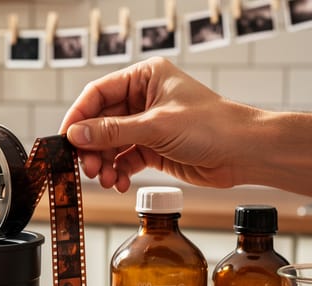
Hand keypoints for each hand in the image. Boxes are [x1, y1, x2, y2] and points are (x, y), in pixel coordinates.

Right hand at [60, 57, 259, 191]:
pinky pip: (125, 159)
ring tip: (106, 178)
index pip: (98, 94)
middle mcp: (144, 99)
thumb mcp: (155, 127)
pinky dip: (119, 172)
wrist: (245, 153)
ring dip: (104, 163)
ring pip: (111, 144)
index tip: (65, 139)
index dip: (79, 117)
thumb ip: (111, 132)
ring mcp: (148, 125)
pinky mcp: (154, 148)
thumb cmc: (212, 126)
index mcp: (144, 77)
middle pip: (101, 122)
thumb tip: (75, 135)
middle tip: (86, 167)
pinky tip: (120, 182)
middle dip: (92, 147)